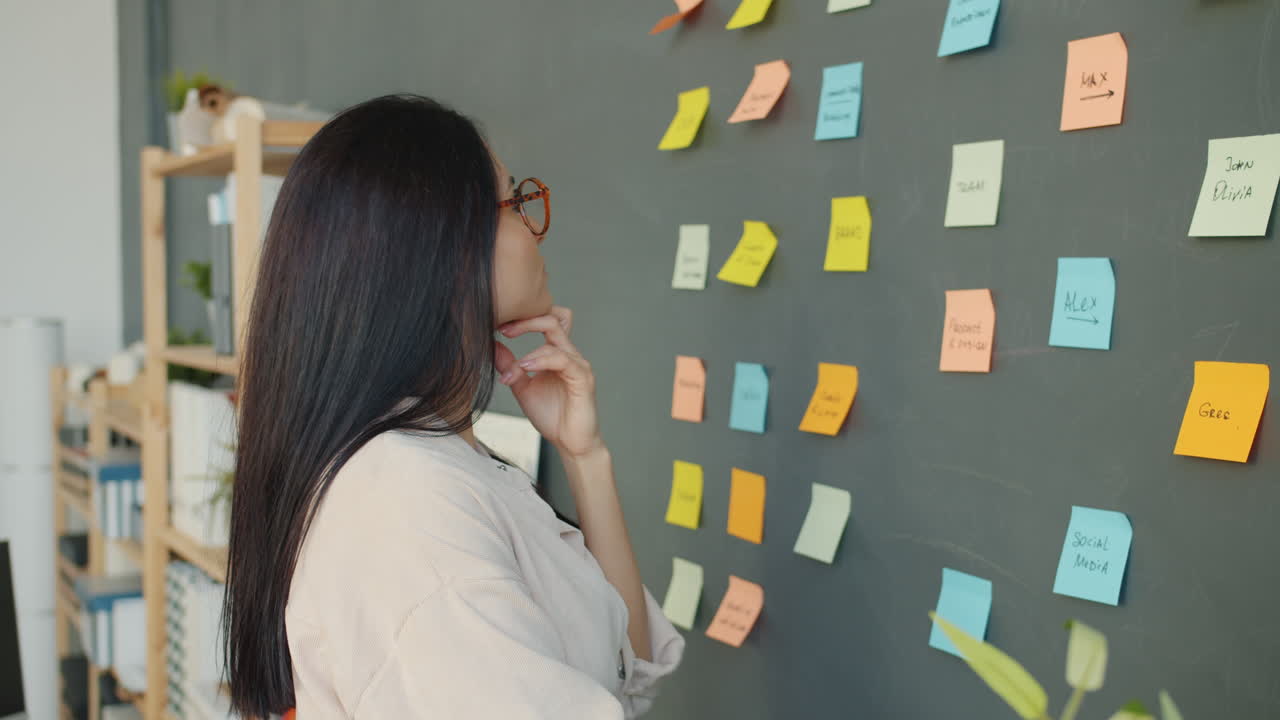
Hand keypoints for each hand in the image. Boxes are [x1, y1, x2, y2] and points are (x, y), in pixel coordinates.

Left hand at [493, 306, 604, 458]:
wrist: (570, 443)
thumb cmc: (552, 416)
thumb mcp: (522, 388)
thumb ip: (510, 367)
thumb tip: (492, 346)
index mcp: (556, 353)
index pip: (546, 320)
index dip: (524, 318)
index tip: (498, 324)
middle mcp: (569, 354)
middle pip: (552, 319)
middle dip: (526, 321)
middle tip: (503, 329)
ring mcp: (578, 364)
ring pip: (556, 336)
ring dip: (529, 349)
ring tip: (513, 366)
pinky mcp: (583, 378)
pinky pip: (563, 360)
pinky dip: (542, 360)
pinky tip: (526, 367)